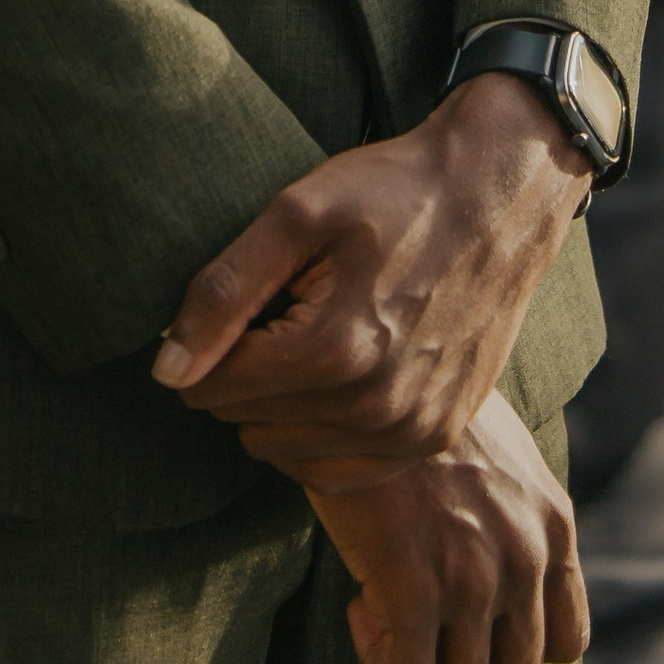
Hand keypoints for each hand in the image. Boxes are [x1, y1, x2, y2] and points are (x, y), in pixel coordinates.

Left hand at [153, 72, 589, 469]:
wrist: (498, 195)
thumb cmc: (391, 192)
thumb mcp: (296, 214)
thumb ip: (223, 294)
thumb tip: (166, 371)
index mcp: (331, 351)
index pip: (212, 387)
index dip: (206, 343)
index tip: (241, 300)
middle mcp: (373, 408)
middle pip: (245, 422)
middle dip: (246, 370)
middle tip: (286, 308)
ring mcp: (410, 432)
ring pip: (285, 452)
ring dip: (280, 406)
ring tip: (313, 337)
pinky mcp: (434, 438)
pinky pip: (338, 471)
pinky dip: (319, 435)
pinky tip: (335, 379)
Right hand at [300, 388, 586, 663]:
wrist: (372, 371)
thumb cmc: (424, 409)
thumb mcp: (504, 456)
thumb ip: (520, 515)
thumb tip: (502, 565)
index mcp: (553, 525)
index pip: (569, 640)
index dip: (515, 639)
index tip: (471, 608)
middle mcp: (526, 558)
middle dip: (466, 654)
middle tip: (426, 608)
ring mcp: (475, 580)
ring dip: (422, 658)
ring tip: (390, 600)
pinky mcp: (415, 591)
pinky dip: (379, 656)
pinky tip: (361, 602)